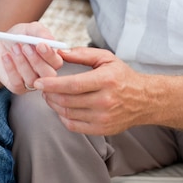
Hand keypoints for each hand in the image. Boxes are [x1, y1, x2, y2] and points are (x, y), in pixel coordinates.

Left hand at [0, 22, 63, 94]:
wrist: (1, 45)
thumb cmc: (19, 36)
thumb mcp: (29, 29)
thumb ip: (40, 31)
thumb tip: (50, 39)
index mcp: (51, 59)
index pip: (57, 62)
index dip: (49, 55)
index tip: (40, 45)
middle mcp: (44, 73)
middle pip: (48, 75)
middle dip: (37, 61)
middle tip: (26, 47)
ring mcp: (31, 82)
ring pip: (32, 79)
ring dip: (22, 62)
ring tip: (14, 48)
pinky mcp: (17, 87)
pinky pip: (17, 83)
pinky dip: (10, 68)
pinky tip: (6, 56)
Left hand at [34, 47, 148, 134]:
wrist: (144, 100)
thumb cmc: (122, 76)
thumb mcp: (105, 58)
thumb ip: (81, 54)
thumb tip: (59, 52)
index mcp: (106, 81)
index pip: (73, 84)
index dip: (52, 84)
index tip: (38, 82)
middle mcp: (105, 101)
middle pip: (68, 100)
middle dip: (49, 94)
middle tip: (41, 87)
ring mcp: (104, 118)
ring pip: (68, 113)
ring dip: (54, 104)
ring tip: (49, 95)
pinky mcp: (102, 130)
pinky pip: (74, 126)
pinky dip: (63, 117)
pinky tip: (61, 107)